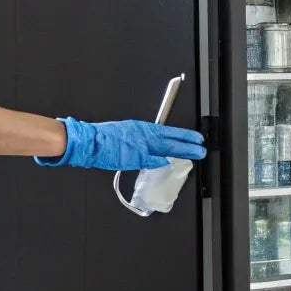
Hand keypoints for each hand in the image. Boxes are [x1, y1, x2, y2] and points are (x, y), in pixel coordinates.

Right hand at [36, 118, 206, 169]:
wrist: (88, 141)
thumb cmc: (104, 137)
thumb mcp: (127, 132)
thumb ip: (143, 139)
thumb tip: (155, 149)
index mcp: (141, 128)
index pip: (168, 131)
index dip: (183, 135)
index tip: (196, 137)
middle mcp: (143, 135)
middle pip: (171, 139)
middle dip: (188, 144)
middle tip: (202, 147)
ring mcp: (138, 146)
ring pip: (165, 148)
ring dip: (181, 151)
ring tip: (195, 153)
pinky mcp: (132, 157)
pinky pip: (149, 160)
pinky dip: (159, 161)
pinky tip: (169, 162)